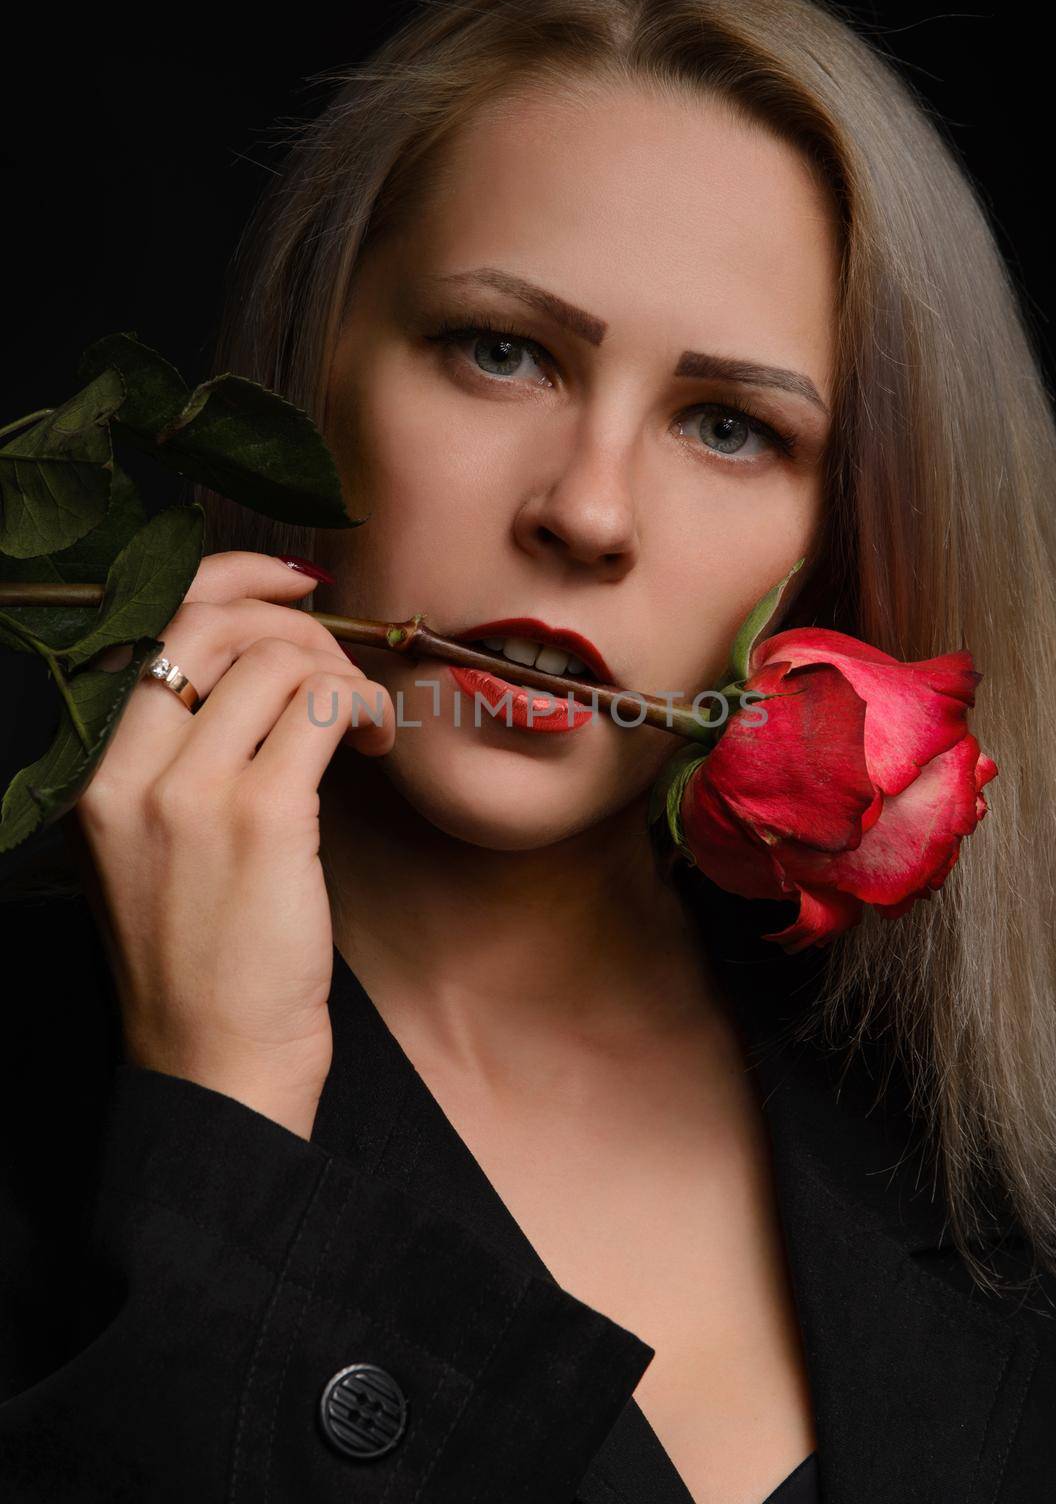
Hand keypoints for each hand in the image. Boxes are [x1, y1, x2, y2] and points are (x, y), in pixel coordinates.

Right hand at [65, 551, 394, 1138]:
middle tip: (341, 655)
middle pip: (210, 622)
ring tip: (362, 720)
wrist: (215, 1067)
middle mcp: (125, 773)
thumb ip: (176, 757)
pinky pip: (322, 707)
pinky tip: (375, 740)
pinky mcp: (261, 821)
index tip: (293, 581)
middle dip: (293, 616)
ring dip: (341, 668)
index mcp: (91, 773)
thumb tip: (263, 662)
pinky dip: (363, 705)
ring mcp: (189, 795)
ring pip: (276, 659)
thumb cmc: (199, 959)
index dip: (229, 577)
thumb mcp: (149, 849)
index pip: (151, 625)